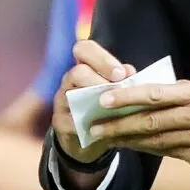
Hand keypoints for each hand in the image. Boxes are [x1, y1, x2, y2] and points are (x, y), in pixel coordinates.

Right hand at [50, 40, 133, 162]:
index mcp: (84, 68)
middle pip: (78, 71)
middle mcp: (69, 81)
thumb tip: (129, 71)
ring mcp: (62, 102)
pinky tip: (105, 127)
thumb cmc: (106, 110)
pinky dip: (90, 124)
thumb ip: (123, 80)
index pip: (84, 49)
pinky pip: (72, 121)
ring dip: (95, 100)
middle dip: (101, 81)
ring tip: (114, 108)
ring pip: (71, 94)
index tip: (121, 73)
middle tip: (119, 89)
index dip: (101, 57)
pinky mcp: (60, 123)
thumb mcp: (116, 93)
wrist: (90, 141)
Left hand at [89, 80, 189, 171]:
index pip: (156, 94)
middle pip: (151, 122)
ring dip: (128, 140)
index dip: (128, 97)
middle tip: (95, 126)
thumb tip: (138, 90)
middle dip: (119, 125)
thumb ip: (174, 91)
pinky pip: (168, 154)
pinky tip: (131, 147)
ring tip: (107, 138)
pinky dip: (147, 150)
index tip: (105, 99)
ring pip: (156, 142)